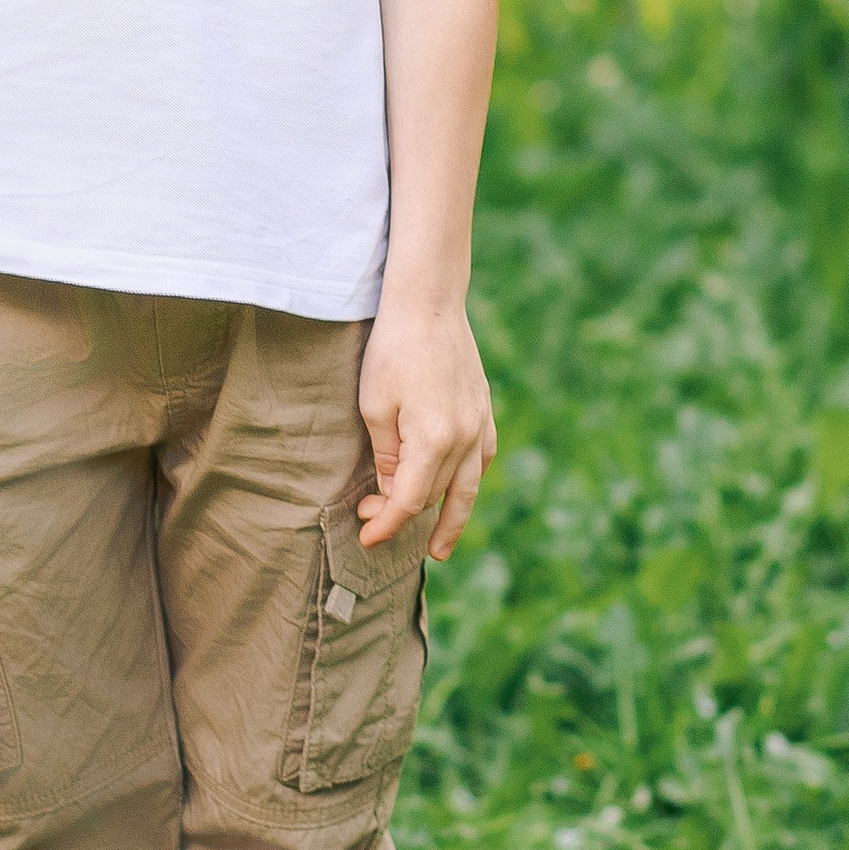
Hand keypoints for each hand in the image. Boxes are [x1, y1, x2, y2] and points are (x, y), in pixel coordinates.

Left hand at [356, 299, 494, 562]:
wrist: (428, 302)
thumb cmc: (393, 350)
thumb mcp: (375, 407)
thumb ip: (389, 457)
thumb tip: (396, 492)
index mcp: (434, 441)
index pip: (411, 501)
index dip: (387, 524)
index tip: (366, 536)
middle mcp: (464, 438)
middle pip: (438, 496)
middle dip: (407, 516)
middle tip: (382, 528)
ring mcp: (479, 423)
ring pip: (469, 486)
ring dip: (453, 518)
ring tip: (440, 547)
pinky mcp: (482, 407)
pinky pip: (483, 457)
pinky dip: (471, 480)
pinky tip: (462, 489)